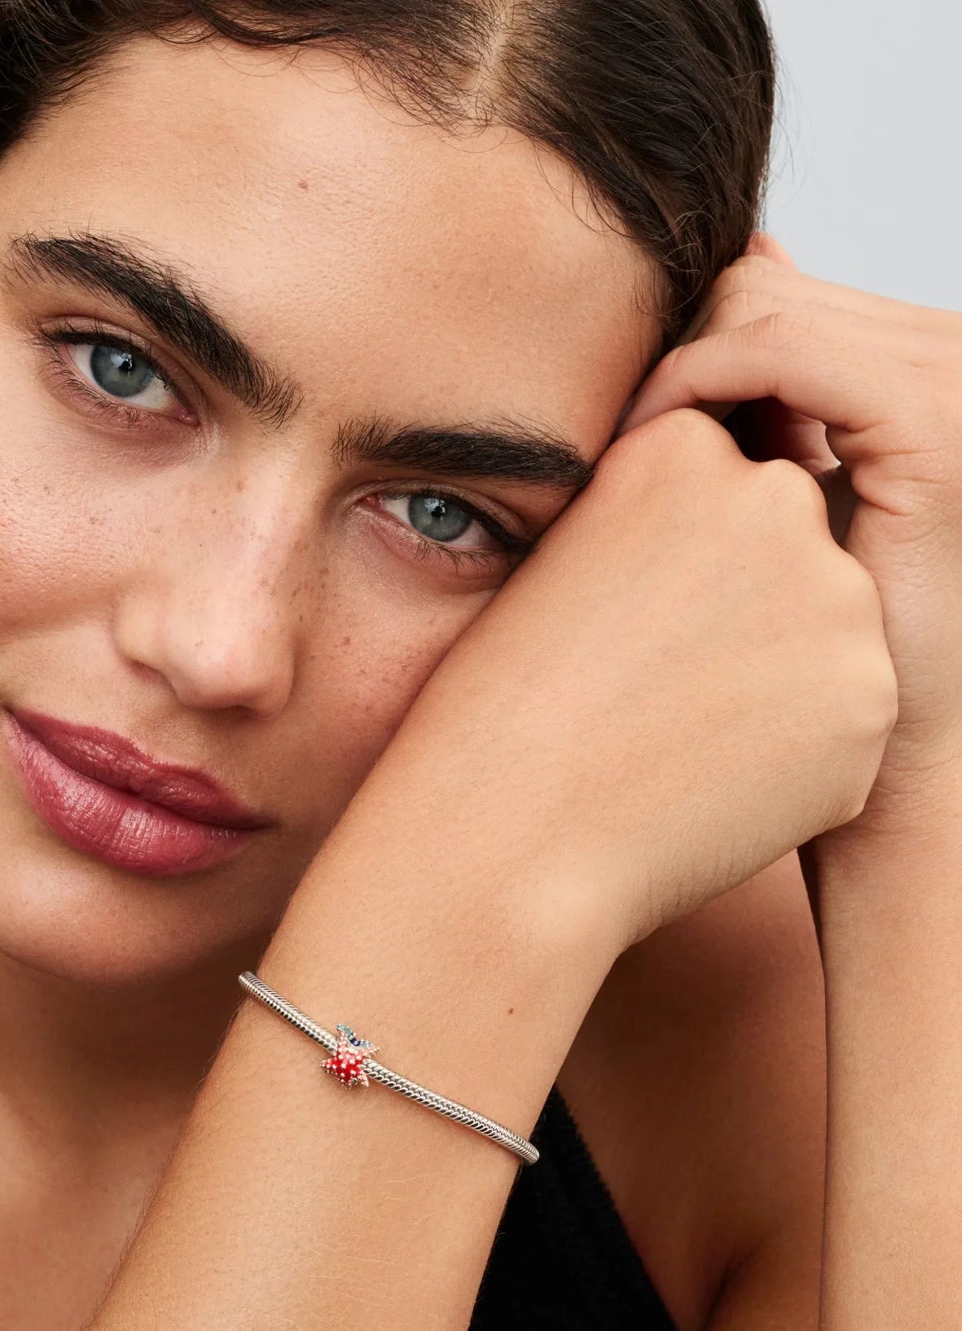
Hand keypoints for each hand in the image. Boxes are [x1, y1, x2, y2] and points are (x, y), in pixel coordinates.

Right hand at [351, 401, 895, 953]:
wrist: (509, 836)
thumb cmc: (501, 705)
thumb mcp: (560, 561)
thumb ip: (654, 524)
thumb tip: (724, 548)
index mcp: (680, 451)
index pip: (711, 480)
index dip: (662, 557)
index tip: (614, 614)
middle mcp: (774, 503)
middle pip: (780, 541)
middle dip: (734, 600)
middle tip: (648, 674)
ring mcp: (838, 606)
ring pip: (821, 626)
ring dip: (767, 671)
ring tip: (673, 729)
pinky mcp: (872, 703)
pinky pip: (838, 712)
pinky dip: (787, 745)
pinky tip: (708, 773)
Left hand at [617, 234, 961, 839]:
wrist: (863, 759)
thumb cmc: (793, 653)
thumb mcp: (780, 511)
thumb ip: (773, 411)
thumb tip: (735, 286)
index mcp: (926, 375)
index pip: (782, 300)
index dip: (695, 349)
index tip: (634, 426)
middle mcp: (954, 362)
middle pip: (772, 294)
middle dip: (685, 357)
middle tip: (627, 446)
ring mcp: (956, 386)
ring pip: (765, 310)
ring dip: (678, 372)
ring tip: (634, 454)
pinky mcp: (931, 423)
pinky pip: (777, 350)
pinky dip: (695, 381)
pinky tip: (649, 443)